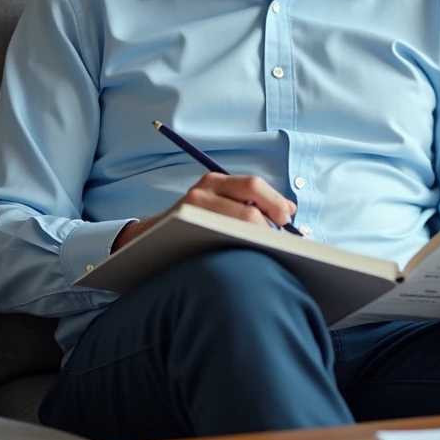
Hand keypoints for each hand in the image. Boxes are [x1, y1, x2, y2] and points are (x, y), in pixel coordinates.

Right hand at [112, 172, 295, 252]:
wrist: (150, 237)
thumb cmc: (196, 222)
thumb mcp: (220, 204)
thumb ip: (252, 204)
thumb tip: (289, 211)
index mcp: (217, 181)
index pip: (254, 185)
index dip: (275, 202)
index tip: (287, 218)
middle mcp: (202, 190)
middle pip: (248, 207)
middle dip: (269, 226)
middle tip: (278, 242)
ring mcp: (191, 211)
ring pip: (236, 225)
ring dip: (255, 239)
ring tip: (264, 251)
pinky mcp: (184, 231)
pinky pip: (218, 241)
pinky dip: (236, 249)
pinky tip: (242, 258)